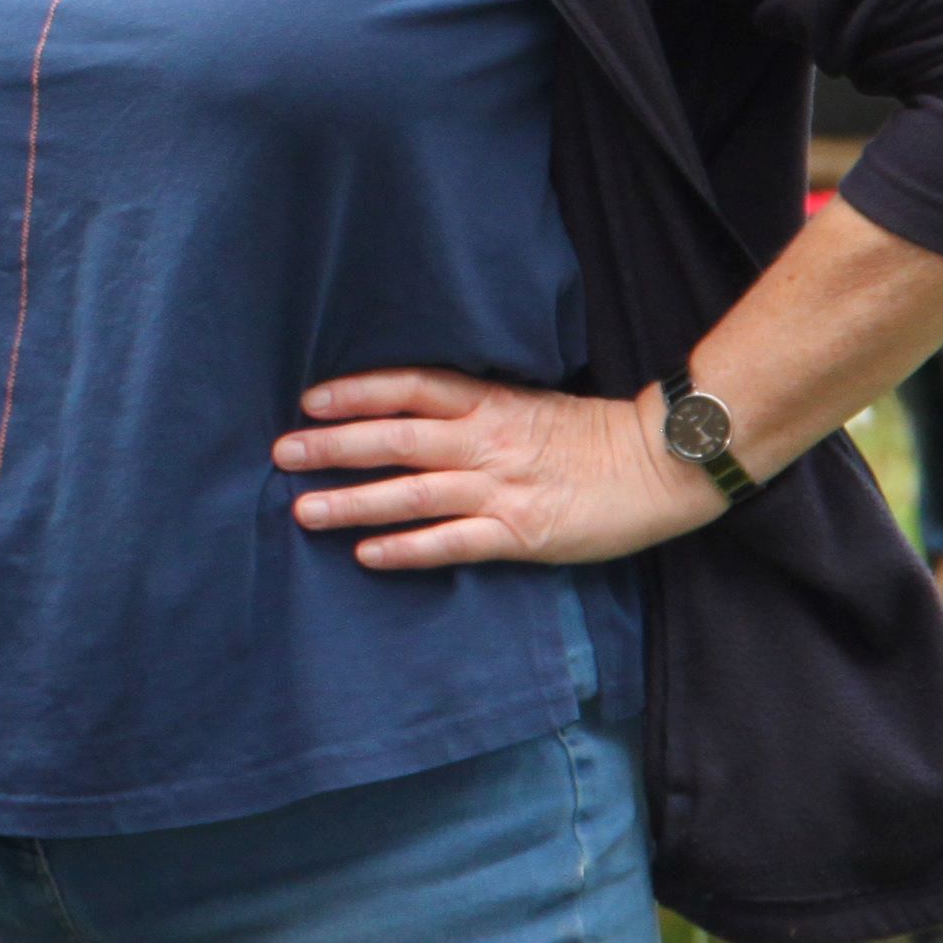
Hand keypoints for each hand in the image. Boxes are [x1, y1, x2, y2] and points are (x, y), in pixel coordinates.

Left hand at [276, 372, 716, 570]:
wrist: (660, 466)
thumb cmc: (593, 435)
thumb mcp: (528, 404)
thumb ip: (476, 410)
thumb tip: (416, 414)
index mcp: (489, 403)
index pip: (409, 387)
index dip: (357, 393)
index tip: (309, 400)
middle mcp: (485, 442)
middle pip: (395, 438)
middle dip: (333, 447)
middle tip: (283, 453)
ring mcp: (500, 489)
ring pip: (411, 493)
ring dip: (352, 502)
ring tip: (303, 510)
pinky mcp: (520, 534)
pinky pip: (451, 543)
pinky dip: (406, 549)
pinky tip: (367, 555)